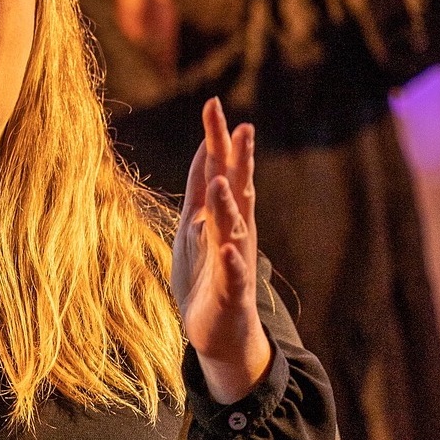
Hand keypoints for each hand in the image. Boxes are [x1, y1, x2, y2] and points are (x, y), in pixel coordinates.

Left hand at [171, 98, 269, 403]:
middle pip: (237, 190)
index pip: (220, 169)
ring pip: (234, 229)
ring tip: (223, 181)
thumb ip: (201, 190)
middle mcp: (235, 233)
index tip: (213, 104)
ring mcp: (235, 262)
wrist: (221, 334)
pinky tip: (229, 248)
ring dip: (229, 206)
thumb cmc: (207, 277)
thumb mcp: (196, 227)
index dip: (217, 139)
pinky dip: (232, 262)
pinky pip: (234, 276)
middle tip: (243, 128)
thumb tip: (204, 149)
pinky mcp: (232, 294)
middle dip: (238, 161)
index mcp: (224, 216)